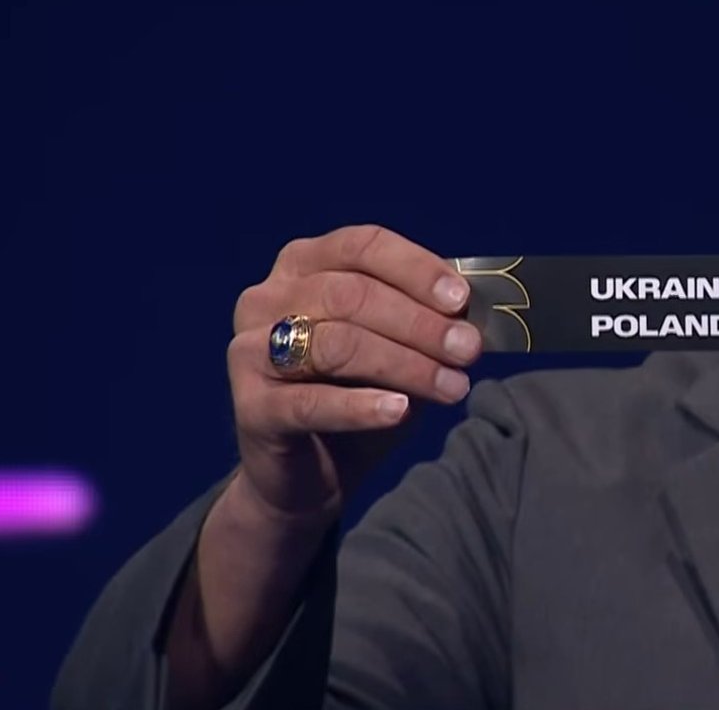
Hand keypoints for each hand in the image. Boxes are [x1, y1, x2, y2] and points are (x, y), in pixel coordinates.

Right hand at [227, 225, 481, 521]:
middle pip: (352, 295)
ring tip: (453, 387)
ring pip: (337, 344)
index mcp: (303, 264)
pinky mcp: (250, 406)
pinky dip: (361, 406)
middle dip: (420, 323)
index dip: (416, 269)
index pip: (362, 246)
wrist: (312, 472)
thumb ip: (424, 319)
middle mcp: (267, 297)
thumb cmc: (359, 393)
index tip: (462, 301)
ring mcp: (249, 350)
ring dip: (405, 364)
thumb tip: (469, 310)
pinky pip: (311, 402)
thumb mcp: (398, 347)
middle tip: (469, 350)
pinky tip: (399, 411)